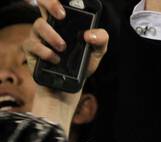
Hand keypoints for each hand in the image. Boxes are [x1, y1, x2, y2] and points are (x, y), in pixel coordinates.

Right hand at [24, 0, 109, 116]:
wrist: (71, 85)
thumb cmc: (81, 64)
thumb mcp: (96, 52)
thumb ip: (101, 40)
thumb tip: (90, 35)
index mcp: (63, 23)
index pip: (56, 3)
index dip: (56, 0)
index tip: (66, 9)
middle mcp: (49, 26)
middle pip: (41, 4)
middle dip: (50, 4)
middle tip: (62, 16)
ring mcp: (38, 36)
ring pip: (38, 25)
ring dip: (52, 36)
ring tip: (63, 48)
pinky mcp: (31, 50)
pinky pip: (33, 44)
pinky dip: (45, 52)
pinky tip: (55, 59)